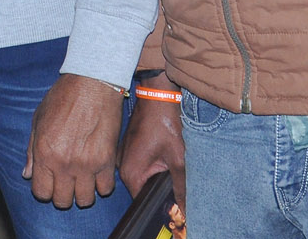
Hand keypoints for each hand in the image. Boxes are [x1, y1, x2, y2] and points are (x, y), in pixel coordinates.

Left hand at [23, 73, 122, 209]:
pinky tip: (97, 174)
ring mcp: (87, 164)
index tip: (49, 182)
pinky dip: (102, 185)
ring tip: (82, 180)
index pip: (41, 192)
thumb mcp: (38, 120)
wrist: (92, 83)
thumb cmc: (63, 97)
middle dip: (62, 195)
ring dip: (82, 193)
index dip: (44, 190)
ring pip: (85, 200)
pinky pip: (105, 189)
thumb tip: (27, 174)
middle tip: (66, 182)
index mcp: (44, 153)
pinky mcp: (106, 161)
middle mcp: (64, 163)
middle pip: (62, 201)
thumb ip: (31, 150)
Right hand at [118, 79, 185, 204]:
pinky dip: (149, 167)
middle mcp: (122, 167)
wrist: (156, 97)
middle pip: (140, 191)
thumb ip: (180, 186)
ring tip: (170, 171)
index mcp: (131, 173)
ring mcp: (122, 157)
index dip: (158, 207)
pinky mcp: (126, 149)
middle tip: (176, 190)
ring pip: (139, 178)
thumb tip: (185, 210)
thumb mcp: (177, 158)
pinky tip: (162, 159)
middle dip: (157, 193)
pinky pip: (137, 166)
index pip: (142, 202)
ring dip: (154, 179)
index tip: (173, 210)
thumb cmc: (165, 124)